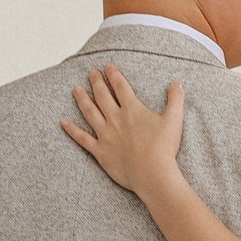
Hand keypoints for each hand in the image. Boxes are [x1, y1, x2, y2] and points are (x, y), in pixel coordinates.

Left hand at [62, 64, 183, 198]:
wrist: (153, 174)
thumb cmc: (164, 148)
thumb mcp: (174, 119)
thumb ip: (176, 98)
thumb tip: (177, 82)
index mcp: (132, 110)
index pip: (120, 87)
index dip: (113, 75)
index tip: (107, 66)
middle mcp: (116, 119)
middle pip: (103, 96)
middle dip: (96, 83)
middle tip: (91, 73)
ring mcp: (105, 135)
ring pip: (90, 113)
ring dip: (82, 99)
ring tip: (76, 89)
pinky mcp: (100, 151)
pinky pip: (82, 138)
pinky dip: (72, 130)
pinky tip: (63, 122)